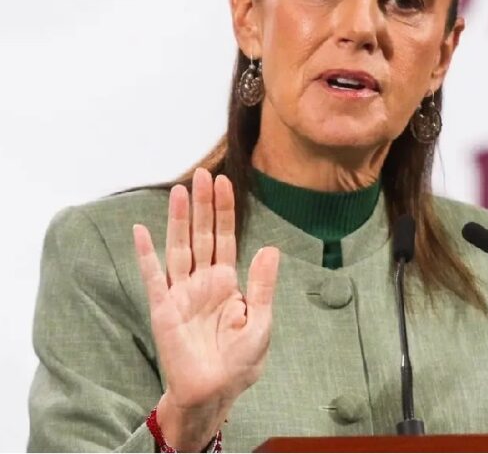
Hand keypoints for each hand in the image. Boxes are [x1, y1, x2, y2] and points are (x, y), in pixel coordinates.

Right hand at [133, 168, 279, 449]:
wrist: (215, 392)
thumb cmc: (240, 362)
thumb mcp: (260, 321)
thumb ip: (262, 285)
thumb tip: (269, 248)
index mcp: (227, 282)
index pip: (225, 238)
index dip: (224, 211)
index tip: (225, 183)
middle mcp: (202, 282)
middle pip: (201, 235)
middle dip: (202, 205)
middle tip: (202, 174)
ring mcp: (181, 293)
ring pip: (179, 248)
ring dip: (178, 220)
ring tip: (179, 190)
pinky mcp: (163, 309)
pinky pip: (153, 277)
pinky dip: (145, 255)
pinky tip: (140, 231)